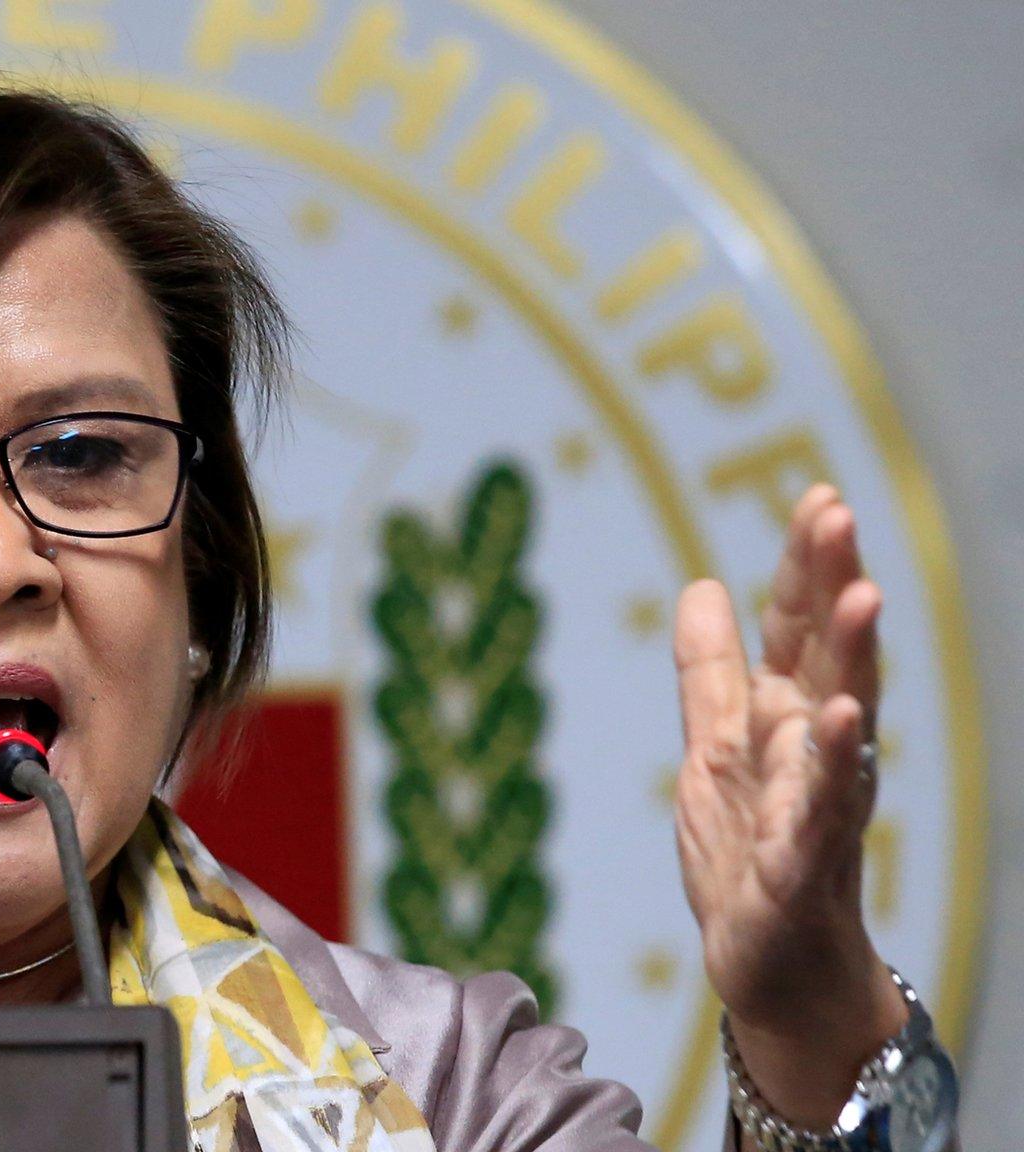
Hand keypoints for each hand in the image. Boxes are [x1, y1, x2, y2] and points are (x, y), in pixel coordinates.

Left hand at [671, 484, 903, 1126]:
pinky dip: (834, 764)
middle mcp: (816, 754)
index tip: (816, 496)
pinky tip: (845, 721)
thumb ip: (710, 674)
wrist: (773, 970)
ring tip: (863, 594)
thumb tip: (702, 587)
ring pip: (842, 721)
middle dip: (833, 584)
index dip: (805, 567)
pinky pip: (824, 808)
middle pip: (827, 657)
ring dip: (853, 659)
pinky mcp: (802, 865)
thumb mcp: (712, 750)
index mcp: (788, 722)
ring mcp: (817, 806)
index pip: (798, 631)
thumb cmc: (750, 857)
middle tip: (836, 511)